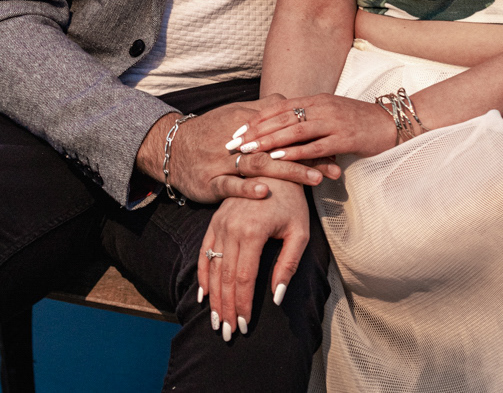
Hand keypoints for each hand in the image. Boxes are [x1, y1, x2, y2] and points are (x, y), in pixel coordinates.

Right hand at [137, 101, 327, 204]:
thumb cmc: (207, 132)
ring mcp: (222, 162)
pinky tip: (265, 191)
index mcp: (245, 122)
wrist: (169, 148)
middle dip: (308, 158)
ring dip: (287, 171)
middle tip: (333, 169)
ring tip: (313, 179)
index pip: (283, 130)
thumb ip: (261, 109)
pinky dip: (246, 188)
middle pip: (277, 147)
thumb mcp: (233, 114)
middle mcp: (237, 141)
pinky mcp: (209, 182)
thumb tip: (287, 99)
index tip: (335, 149)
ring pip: (258, 165)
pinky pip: (228, 185)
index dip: (309, 139)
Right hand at [197, 186, 309, 341]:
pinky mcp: (214, 222)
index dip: (242, 304)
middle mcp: (230, 228)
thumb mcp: (299, 232)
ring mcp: (219, 224)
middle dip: (225, 308)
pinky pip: (204, 253)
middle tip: (226, 333)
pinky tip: (204, 295)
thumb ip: (288, 265)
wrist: (273, 169)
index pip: (243, 278)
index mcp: (252, 232)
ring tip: (215, 321)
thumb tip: (276, 297)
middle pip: (225, 278)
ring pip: (212, 269)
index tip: (244, 325)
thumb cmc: (292, 202)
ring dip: (213, 298)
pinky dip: (203, 276)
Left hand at [238, 93, 394, 163]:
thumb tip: (282, 126)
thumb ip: (308, 117)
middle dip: (255, 131)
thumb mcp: (329, 113)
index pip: (278, 106)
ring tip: (248, 150)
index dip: (256, 118)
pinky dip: (294, 152)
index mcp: (316, 100)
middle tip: (233, 143)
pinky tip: (278, 158)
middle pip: (281, 118)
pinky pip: (315, 146)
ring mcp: (333, 122)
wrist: (391, 123)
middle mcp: (321, 107)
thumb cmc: (358, 121)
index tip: (236, 130)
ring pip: (294, 130)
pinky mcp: (344, 138)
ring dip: (268, 141)